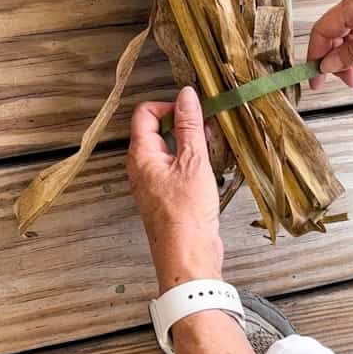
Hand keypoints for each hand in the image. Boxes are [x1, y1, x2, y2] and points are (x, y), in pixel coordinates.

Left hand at [127, 86, 223, 292]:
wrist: (188, 257)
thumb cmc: (186, 217)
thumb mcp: (193, 162)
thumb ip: (190, 126)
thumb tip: (186, 96)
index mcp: (141, 155)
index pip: (145, 113)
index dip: (169, 106)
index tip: (192, 110)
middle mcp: (142, 167)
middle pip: (157, 129)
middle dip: (183, 124)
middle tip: (206, 128)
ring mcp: (154, 182)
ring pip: (170, 149)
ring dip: (190, 143)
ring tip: (211, 148)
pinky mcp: (167, 195)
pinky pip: (177, 167)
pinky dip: (192, 161)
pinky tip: (210, 167)